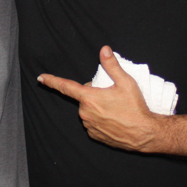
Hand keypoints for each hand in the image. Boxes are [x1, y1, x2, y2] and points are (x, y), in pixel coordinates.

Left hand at [37, 46, 163, 151]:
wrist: (145, 133)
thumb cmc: (135, 107)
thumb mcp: (126, 82)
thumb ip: (112, 65)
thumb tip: (104, 50)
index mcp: (89, 98)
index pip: (65, 86)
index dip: (52, 81)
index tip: (41, 78)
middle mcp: (85, 113)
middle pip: (83, 97)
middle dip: (94, 93)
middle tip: (111, 95)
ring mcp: (89, 126)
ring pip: (88, 110)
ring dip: (97, 107)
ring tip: (115, 108)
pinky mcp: (95, 135)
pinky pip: (93, 122)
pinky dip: (100, 119)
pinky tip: (114, 119)